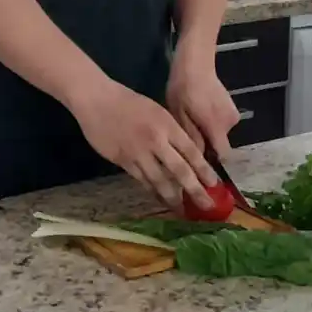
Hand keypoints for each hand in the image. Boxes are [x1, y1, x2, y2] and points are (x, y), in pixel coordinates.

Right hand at [68, 77, 217, 210]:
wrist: (98, 100)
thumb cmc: (128, 101)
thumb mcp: (156, 111)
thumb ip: (170, 132)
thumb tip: (185, 153)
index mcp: (167, 125)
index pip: (191, 152)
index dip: (204, 170)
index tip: (214, 185)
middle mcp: (156, 141)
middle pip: (180, 171)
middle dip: (195, 190)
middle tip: (207, 206)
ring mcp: (139, 153)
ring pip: (160, 181)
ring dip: (173, 197)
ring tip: (182, 210)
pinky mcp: (123, 162)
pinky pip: (142, 181)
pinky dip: (153, 191)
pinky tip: (159, 199)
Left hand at [166, 51, 240, 157]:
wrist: (196, 62)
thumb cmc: (183, 87)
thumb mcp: (179, 114)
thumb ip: (191, 137)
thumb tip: (197, 159)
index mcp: (216, 125)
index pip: (222, 155)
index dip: (211, 162)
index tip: (198, 165)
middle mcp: (229, 122)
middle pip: (220, 144)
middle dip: (206, 145)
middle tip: (188, 138)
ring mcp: (232, 113)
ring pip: (220, 133)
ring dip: (208, 133)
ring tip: (191, 122)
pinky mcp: (231, 106)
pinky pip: (221, 122)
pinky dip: (211, 123)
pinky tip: (198, 113)